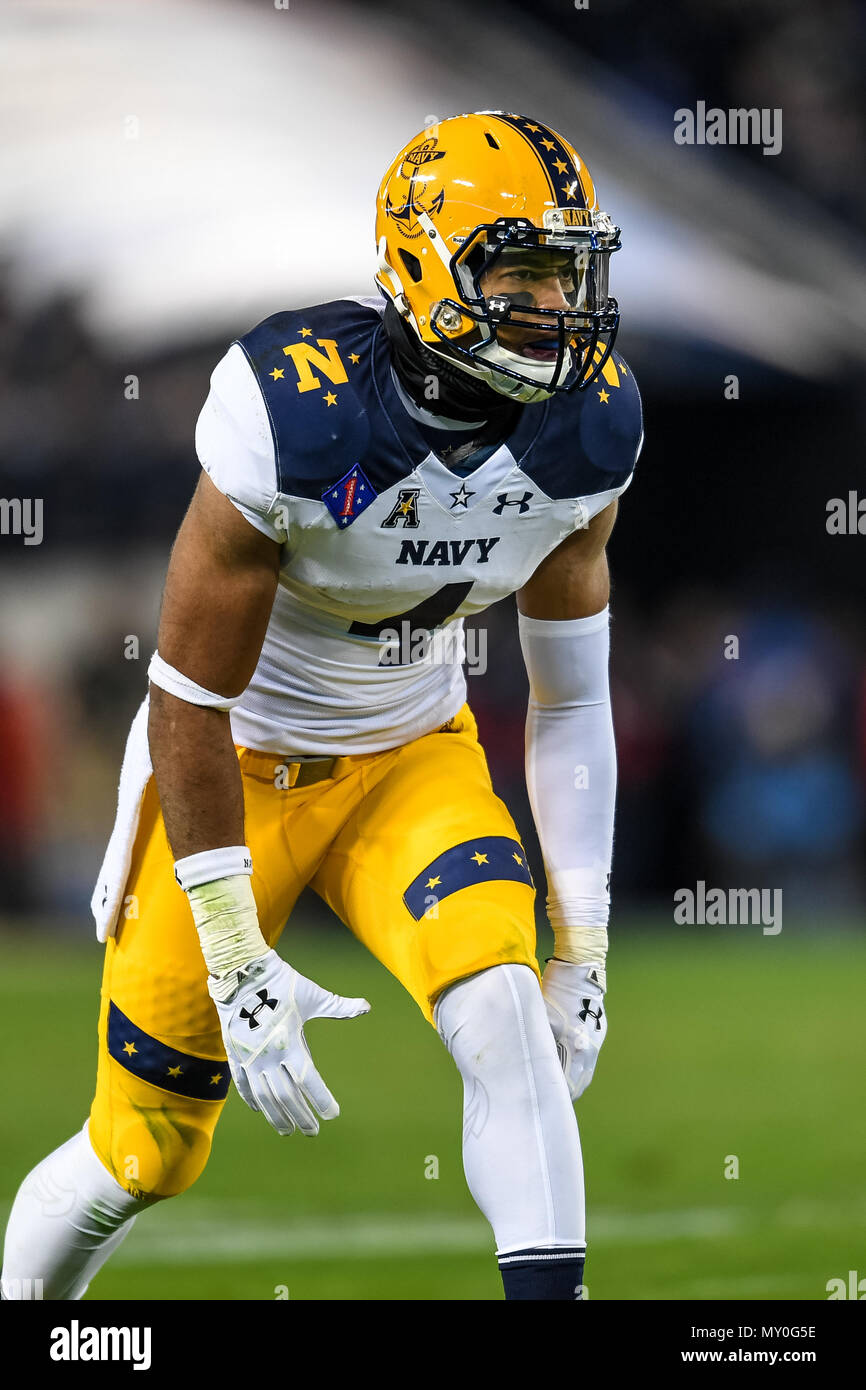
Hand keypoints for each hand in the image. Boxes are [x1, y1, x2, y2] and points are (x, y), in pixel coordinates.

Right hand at [208, 949, 369, 1134]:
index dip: (321, 1100)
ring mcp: (249, 1056)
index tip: (333, 1114)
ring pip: (263, 1096)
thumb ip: (339, 1006)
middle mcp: (268, 1055)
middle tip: (314, 1131)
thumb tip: (367, 1006)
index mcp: (290, 1042)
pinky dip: (251, 1099)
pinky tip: (260, 1110)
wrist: (242, 972)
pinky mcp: (234, 1053)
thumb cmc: (283, 983)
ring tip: (288, 1130)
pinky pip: (242, 1083)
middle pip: (286, 1096)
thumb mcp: (313, 996)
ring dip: (276, 1116)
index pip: (308, 1081)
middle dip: (301, 1116)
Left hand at [542, 959, 606, 1100]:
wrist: (579, 967)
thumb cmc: (555, 991)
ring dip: (573, 1076)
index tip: (549, 1101)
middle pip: (581, 1080)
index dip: (560, 1095)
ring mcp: (596, 1036)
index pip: (572, 1084)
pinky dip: (577, 1061)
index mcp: (579, 1047)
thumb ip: (539, 1041)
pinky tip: (565, 1061)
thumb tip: (528, 1060)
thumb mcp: (543, 1018)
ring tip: (557, 1083)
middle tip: (552, 1098)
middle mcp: (591, 1045)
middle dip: (567, 1090)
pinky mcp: (597, 1028)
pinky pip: (588, 1053)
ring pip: (586, 1067)